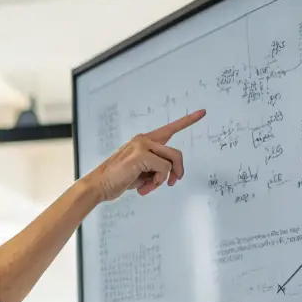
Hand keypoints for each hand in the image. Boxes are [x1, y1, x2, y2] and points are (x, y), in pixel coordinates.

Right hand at [89, 109, 205, 202]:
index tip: (202, 112)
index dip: (187, 120)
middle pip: (176, 154)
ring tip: (150, 187)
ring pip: (171, 161)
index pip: (170, 128)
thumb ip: (156, 167)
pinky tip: (144, 188)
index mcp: (145, 141)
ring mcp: (142, 145)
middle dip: (178, 171)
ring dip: (164, 179)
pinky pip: (163, 169)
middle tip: (173, 184)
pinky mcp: (141, 155)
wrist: (99, 186)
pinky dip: (157, 182)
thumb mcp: (142, 172)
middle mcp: (144, 140)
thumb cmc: (119, 179)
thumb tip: (172, 175)